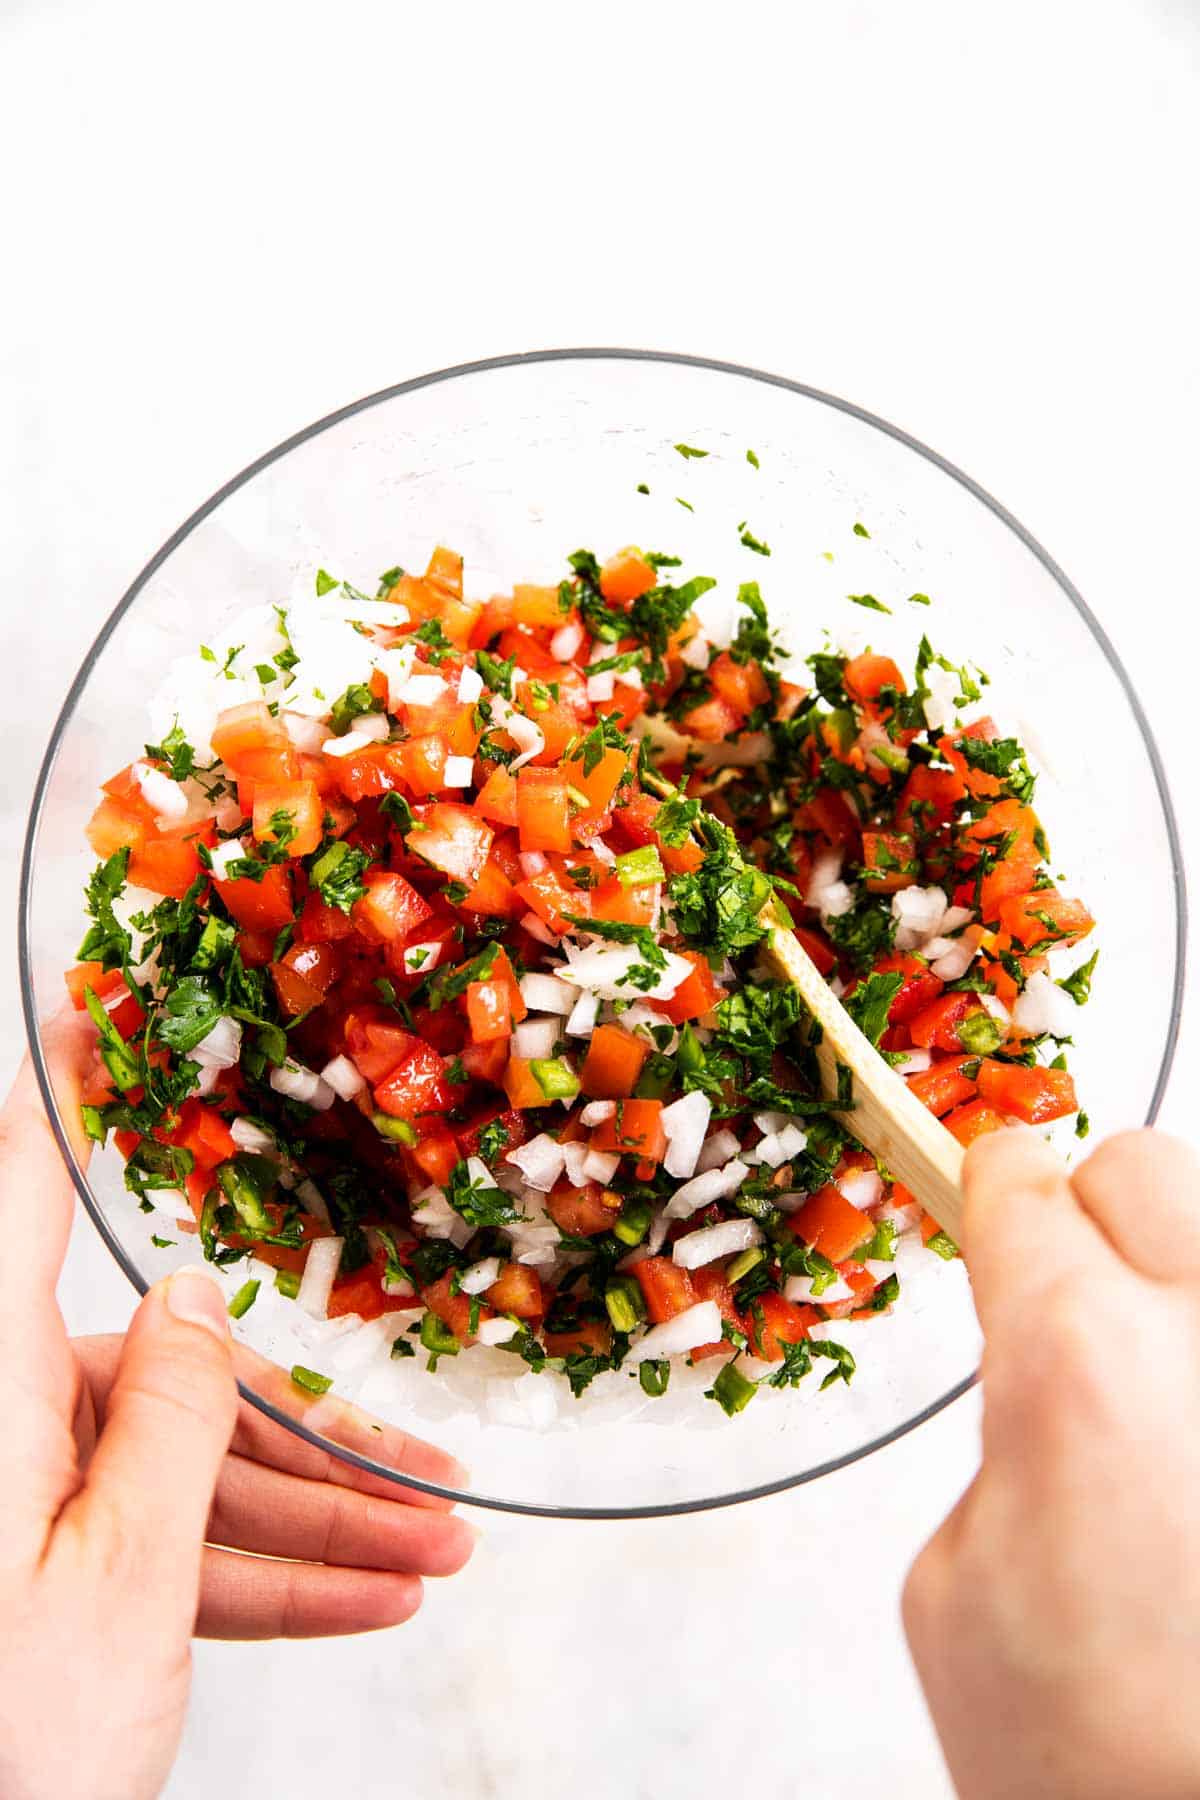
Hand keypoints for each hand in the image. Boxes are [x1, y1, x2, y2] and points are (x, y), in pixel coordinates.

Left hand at [0, 1012, 475, 1799]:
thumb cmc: (2, 1747)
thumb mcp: (122, 1577)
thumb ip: (173, 1421)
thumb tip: (192, 1299)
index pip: (22, 1198)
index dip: (67, 1098)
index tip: (99, 1015)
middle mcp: (3, 1430)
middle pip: (171, 1384)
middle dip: (312, 1435)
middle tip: (431, 1458)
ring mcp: (23, 1508)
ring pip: (188, 1480)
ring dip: (316, 1522)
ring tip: (437, 1550)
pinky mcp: (44, 1577)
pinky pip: (164, 1554)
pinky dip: (260, 1577)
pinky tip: (368, 1594)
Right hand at [902, 1126, 1199, 1799]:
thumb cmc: (1097, 1768)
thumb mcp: (953, 1590)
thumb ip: (1001, 1435)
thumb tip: (1046, 1381)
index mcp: (1079, 1362)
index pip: (1026, 1188)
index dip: (994, 1196)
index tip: (996, 1204)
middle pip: (1150, 1168)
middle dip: (1098, 1221)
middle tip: (1079, 1309)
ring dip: (1184, 1305)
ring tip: (1168, 1411)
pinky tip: (1195, 1453)